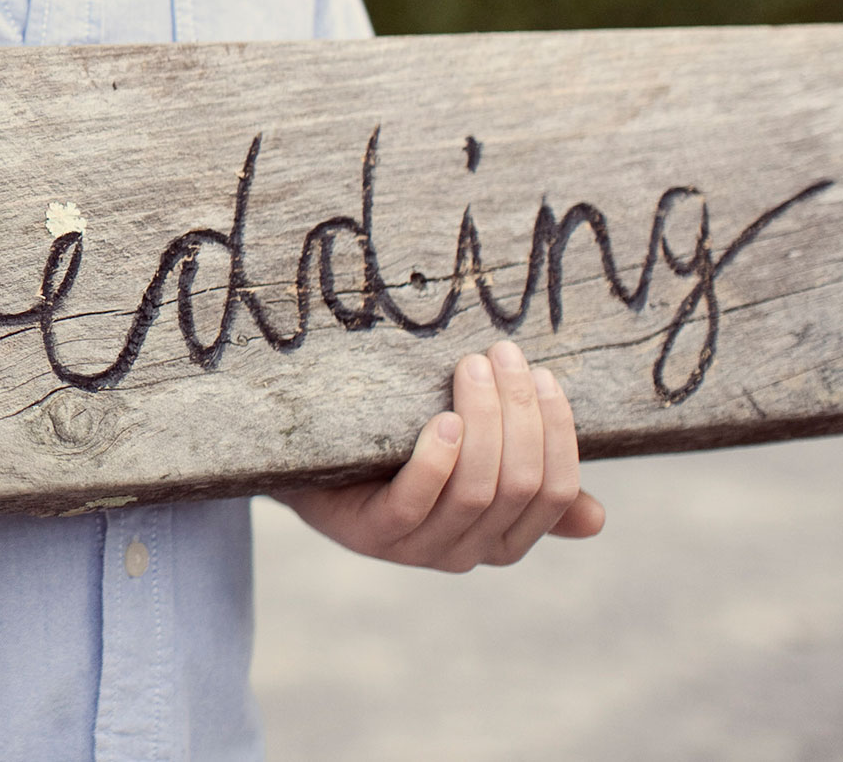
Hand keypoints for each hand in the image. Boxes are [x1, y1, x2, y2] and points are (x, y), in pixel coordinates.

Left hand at [277, 339, 605, 570]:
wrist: (308, 468)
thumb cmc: (396, 457)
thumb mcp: (468, 465)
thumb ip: (523, 482)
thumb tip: (596, 520)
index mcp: (504, 538)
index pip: (555, 491)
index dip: (557, 432)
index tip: (541, 375)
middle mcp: (469, 551)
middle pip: (518, 484)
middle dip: (519, 412)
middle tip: (500, 353)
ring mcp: (419, 548)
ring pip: (475, 489)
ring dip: (483, 420)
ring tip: (471, 367)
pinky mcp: (372, 534)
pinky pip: (417, 501)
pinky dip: (437, 459)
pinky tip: (443, 421)